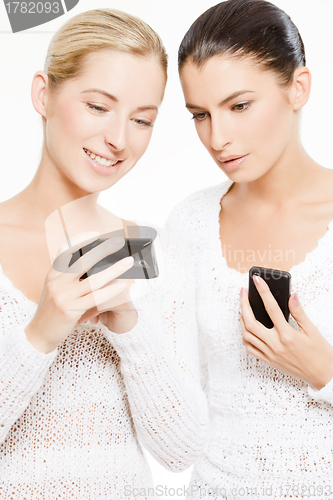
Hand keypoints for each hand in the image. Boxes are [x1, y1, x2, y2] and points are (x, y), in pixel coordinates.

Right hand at [25, 232, 134, 352]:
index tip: (96, 234)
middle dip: (103, 249)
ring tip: (128, 262)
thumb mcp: (55, 289)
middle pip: (82, 261)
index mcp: (52, 275)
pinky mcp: (70, 310)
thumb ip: (67, 276)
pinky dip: (110, 291)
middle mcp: (56, 283)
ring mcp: (62, 296)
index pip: (64, 250)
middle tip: (118, 242)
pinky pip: (94, 298)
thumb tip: (89, 262)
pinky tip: (121, 286)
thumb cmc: (52, 311)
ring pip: (93, 280)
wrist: (38, 335)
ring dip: (114, 269)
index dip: (80, 239)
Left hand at [240, 275, 332, 389]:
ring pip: (247, 335)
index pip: (271, 308)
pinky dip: (246, 336)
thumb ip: (299, 312)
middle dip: (244, 304)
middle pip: (251, 322)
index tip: (257, 280)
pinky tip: (248, 328)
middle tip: (243, 293)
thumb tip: (292, 296)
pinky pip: (250, 348)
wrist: (323, 376)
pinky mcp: (269, 361)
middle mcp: (276, 345)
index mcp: (287, 335)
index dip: (263, 291)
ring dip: (242, 320)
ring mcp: (270, 354)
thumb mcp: (312, 330)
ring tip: (244, 308)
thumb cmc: (320, 353)